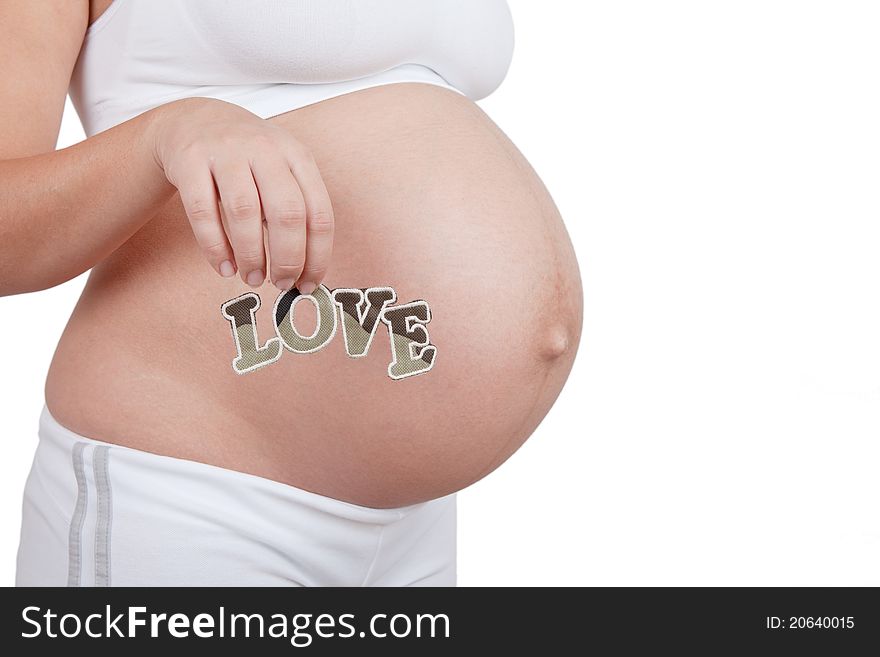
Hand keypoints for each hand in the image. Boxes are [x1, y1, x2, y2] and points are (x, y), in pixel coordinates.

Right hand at [150, 97, 333, 291]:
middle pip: (287, 213)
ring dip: (251, 255)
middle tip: (281, 283)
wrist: (193, 120)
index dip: (317, 255)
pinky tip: (224, 267)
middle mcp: (265, 150)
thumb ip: (296, 212)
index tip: (309, 283)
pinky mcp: (190, 161)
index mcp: (296, 157)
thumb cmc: (248, 158)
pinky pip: (203, 211)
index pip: (319, 213)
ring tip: (252, 278)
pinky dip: (215, 247)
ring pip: (244, 212)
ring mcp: (226, 153)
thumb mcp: (281, 171)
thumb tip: (304, 271)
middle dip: (287, 258)